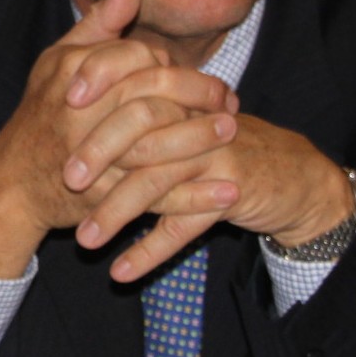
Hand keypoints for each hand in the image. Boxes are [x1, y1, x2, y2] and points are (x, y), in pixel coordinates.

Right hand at [0, 0, 236, 275]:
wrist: (11, 182)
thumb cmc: (41, 115)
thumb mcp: (58, 61)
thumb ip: (99, 23)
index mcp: (74, 73)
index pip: (140, 58)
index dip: (178, 66)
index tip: (205, 77)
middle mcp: (80, 112)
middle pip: (154, 96)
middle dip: (199, 97)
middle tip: (231, 105)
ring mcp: (89, 156)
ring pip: (157, 143)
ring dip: (200, 140)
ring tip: (234, 134)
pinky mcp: (100, 197)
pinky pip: (156, 196)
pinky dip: (194, 197)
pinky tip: (226, 192)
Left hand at [81, 113, 354, 281]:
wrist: (295, 175)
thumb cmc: (222, 147)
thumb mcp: (184, 121)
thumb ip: (140, 110)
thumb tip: (75, 101)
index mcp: (179, 96)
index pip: (133, 84)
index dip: (100, 90)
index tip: (60, 105)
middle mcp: (196, 121)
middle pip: (141, 131)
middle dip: (100, 155)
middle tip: (66, 180)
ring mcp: (215, 157)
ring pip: (158, 183)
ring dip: (117, 212)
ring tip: (84, 240)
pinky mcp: (232, 192)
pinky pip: (186, 226)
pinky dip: (151, 251)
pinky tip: (121, 273)